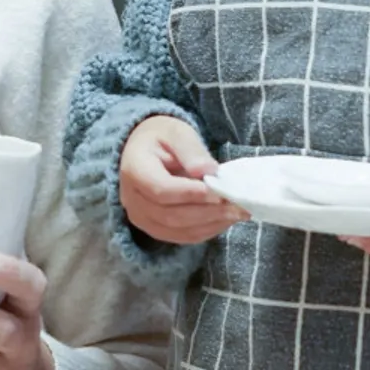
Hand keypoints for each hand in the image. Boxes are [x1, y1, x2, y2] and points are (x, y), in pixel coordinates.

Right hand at [120, 115, 245, 244]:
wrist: (144, 150)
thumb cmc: (162, 138)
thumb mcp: (176, 132)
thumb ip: (191, 150)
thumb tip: (209, 172)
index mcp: (134, 170)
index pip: (160, 189)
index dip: (189, 193)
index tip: (217, 191)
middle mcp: (132, 199)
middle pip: (171, 215)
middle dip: (208, 212)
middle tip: (237, 205)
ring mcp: (141, 217)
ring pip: (178, 230)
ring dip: (211, 224)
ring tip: (237, 213)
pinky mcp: (155, 228)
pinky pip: (182, 236)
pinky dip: (206, 230)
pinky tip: (224, 219)